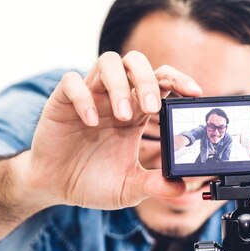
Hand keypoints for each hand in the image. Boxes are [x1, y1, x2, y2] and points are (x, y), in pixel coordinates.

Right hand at [16, 51, 202, 209]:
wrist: (55, 187)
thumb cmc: (93, 180)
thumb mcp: (128, 187)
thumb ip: (154, 185)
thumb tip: (181, 187)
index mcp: (136, 112)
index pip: (161, 80)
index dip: (179, 80)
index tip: (194, 93)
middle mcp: (115, 97)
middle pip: (136, 63)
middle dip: (148, 80)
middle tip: (152, 108)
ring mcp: (89, 95)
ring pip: (108, 62)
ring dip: (119, 85)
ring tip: (123, 116)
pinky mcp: (62, 101)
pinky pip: (72, 82)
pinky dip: (83, 97)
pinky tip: (90, 122)